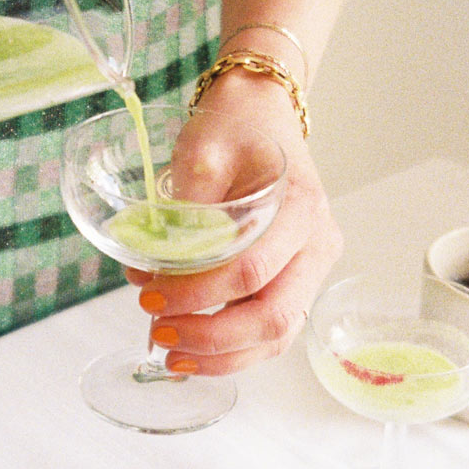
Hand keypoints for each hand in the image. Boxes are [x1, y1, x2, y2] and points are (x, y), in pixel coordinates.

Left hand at [126, 72, 342, 374]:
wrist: (262, 114)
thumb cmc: (234, 126)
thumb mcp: (201, 149)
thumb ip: (183, 207)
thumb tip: (149, 267)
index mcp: (301, 206)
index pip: (252, 269)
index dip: (198, 292)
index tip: (150, 292)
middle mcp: (318, 242)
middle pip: (273, 314)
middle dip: (211, 336)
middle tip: (158, 331)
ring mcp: (314, 266)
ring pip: (278, 334)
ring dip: (223, 354)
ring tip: (171, 355)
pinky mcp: (299, 280)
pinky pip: (274, 330)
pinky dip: (236, 351)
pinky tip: (195, 354)